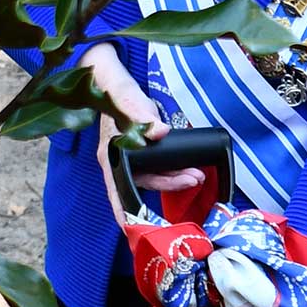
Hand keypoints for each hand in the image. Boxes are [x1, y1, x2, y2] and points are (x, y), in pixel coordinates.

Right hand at [84, 45, 203, 220]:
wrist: (111, 77)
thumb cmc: (114, 90)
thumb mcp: (126, 98)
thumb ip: (140, 113)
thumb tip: (159, 132)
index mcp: (109, 155)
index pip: (116, 190)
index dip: (125, 211)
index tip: (134, 229)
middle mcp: (119, 160)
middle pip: (144, 184)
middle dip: (169, 186)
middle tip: (193, 179)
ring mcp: (131, 157)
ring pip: (155, 176)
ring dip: (175, 179)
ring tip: (197, 175)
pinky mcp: (143, 151)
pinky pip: (160, 167)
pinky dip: (174, 170)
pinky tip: (190, 168)